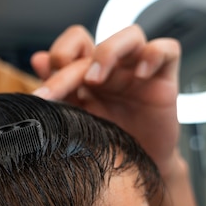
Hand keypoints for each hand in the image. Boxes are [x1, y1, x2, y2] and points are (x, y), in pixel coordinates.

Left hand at [31, 24, 180, 176]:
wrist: (137, 170)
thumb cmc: (106, 143)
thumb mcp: (76, 119)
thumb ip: (59, 90)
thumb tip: (38, 58)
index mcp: (86, 72)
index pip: (69, 46)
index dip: (55, 59)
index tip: (43, 94)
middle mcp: (112, 66)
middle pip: (90, 41)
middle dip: (68, 66)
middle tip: (56, 92)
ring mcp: (138, 69)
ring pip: (130, 35)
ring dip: (107, 52)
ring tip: (94, 79)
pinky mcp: (165, 79)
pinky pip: (168, 50)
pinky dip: (154, 55)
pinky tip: (140, 74)